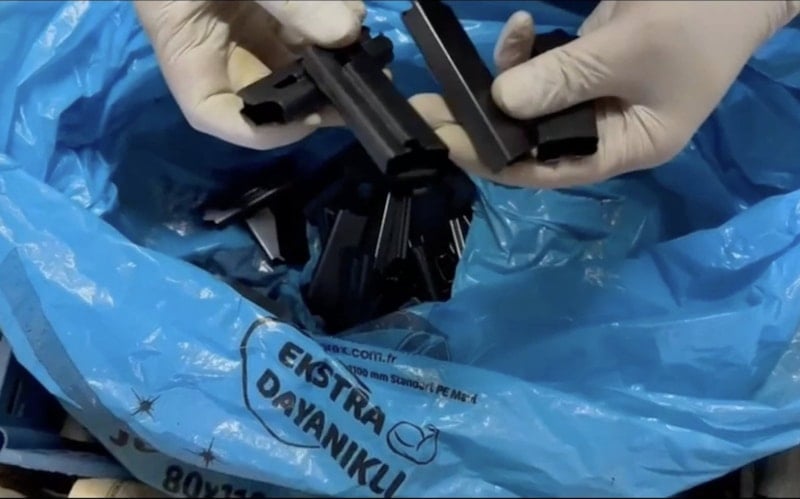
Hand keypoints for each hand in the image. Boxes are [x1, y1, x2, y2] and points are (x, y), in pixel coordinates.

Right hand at [134, 0, 364, 149]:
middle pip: (265, 86)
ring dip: (330, 54)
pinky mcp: (272, 2)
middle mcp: (216, 37)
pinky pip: (303, 22)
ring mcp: (245, 17)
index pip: (212, 110)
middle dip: (314, 90)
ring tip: (362, 39)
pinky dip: (331, 21)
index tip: (310, 119)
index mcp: (184, 39)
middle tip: (361, 82)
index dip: (259, 128)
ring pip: (293, 55)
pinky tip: (351, 13)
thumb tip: (346, 30)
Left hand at [411, 1, 799, 188]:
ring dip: (496, 86)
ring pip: (532, 104)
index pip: (550, 169)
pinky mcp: (589, 66)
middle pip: (534, 140)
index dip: (496, 161)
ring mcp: (596, 97)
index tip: (448, 146)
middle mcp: (606, 132)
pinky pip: (545, 69)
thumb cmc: (699, 20)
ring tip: (446, 81)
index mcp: (626, 148)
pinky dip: (526, 51)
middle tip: (428, 114)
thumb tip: (501, 99)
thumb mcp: (631, 51)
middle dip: (482, 126)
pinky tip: (521, 27)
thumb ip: (566, 78)